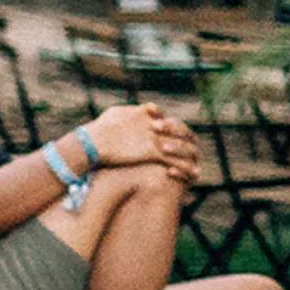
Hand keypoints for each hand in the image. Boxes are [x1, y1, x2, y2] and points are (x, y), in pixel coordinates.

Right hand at [78, 103, 198, 181]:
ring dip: (190, 158)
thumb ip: (128, 112)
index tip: (180, 137)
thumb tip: (134, 114)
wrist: (92, 142)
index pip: (166, 119)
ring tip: (197, 170)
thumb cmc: (97, 131)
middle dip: (187, 141)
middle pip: (179, 131)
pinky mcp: (153, 152)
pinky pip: (174, 161)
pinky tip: (189, 177)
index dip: (174, 128)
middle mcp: (153, 125)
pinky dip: (183, 169)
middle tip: (194, 151)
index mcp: (144, 115)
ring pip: (181, 147)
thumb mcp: (114, 114)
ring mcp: (155, 138)